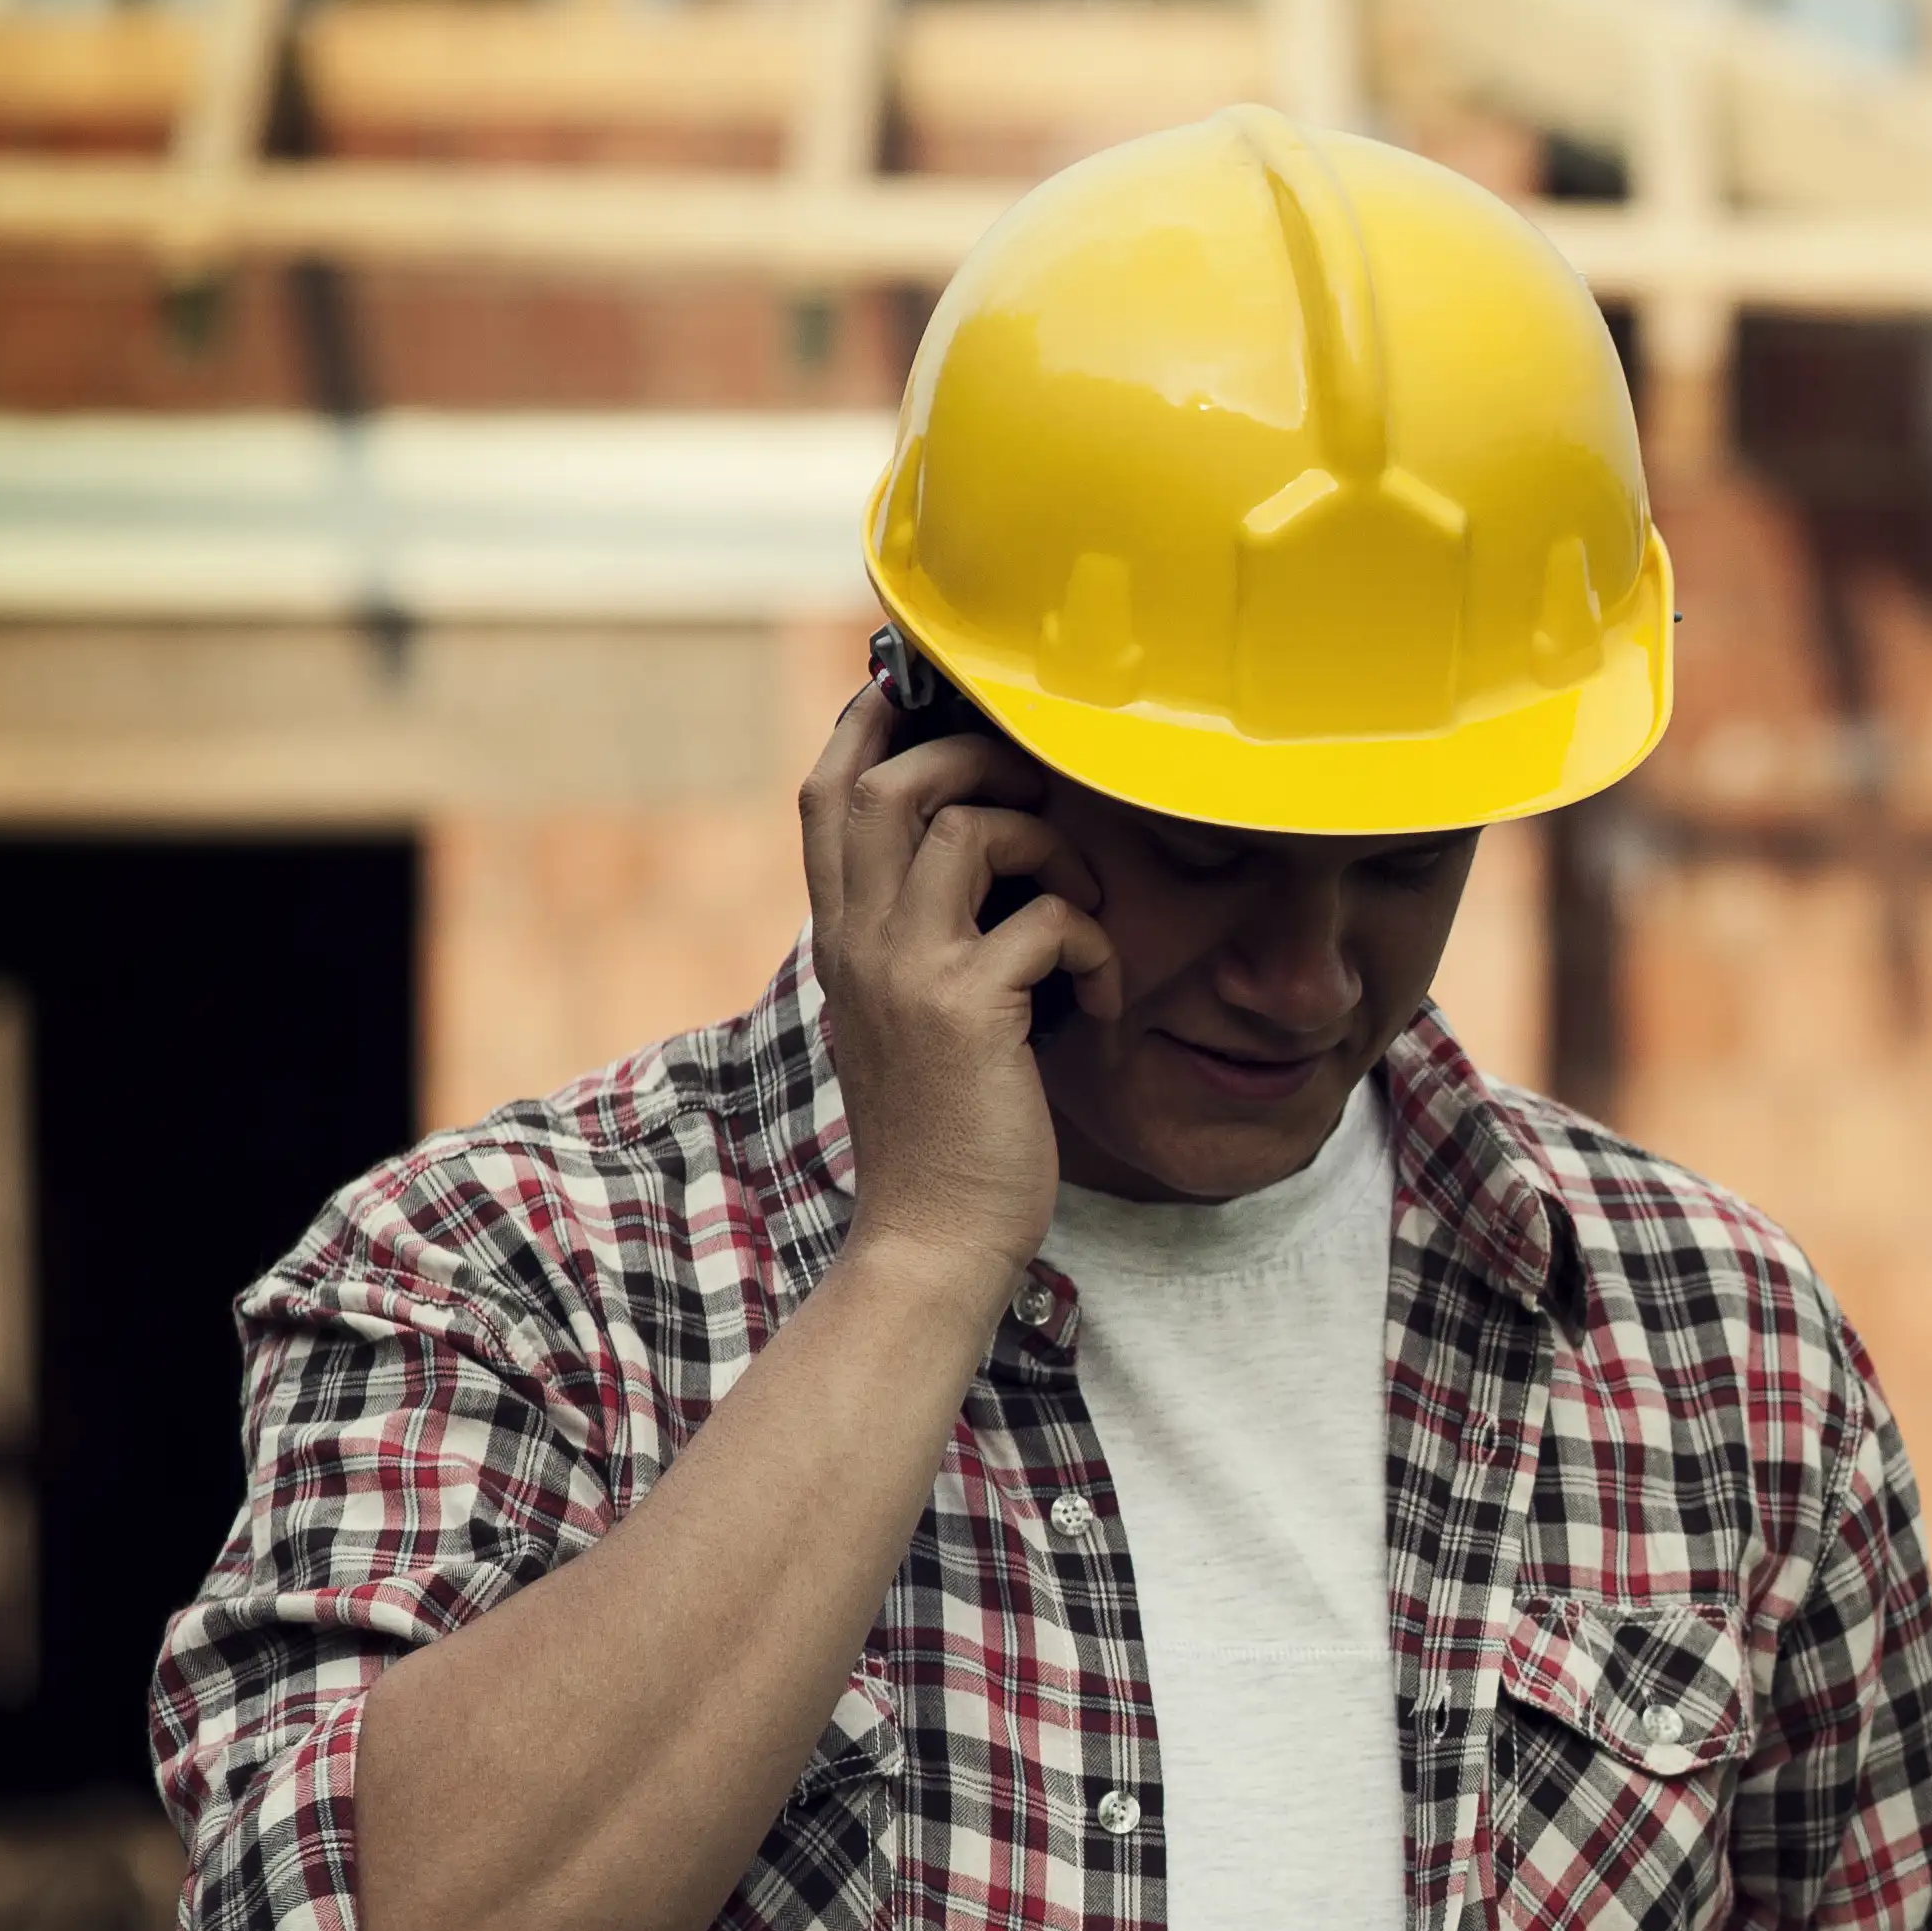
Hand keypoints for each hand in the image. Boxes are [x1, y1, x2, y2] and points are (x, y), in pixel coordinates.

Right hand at [799, 676, 1112, 1280]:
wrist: (933, 1239)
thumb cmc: (946, 1132)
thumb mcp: (908, 1020)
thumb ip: (917, 942)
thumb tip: (966, 867)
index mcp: (843, 939)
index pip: (826, 796)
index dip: (870, 726)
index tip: (924, 691)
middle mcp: (858, 943)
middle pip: (886, 782)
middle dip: (970, 760)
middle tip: (1038, 795)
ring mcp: (906, 974)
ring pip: (962, 828)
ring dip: (1046, 844)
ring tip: (1086, 903)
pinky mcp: (967, 1012)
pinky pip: (1046, 919)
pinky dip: (1095, 943)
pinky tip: (1104, 999)